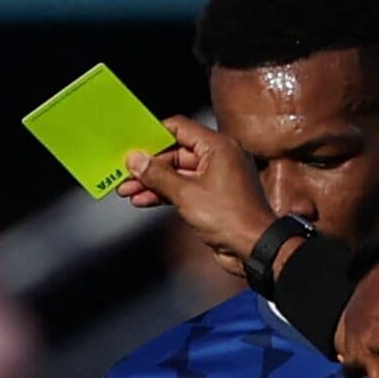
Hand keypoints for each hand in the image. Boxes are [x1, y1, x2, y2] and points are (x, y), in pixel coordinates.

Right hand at [119, 116, 277, 278]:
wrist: (254, 248)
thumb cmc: (230, 217)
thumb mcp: (186, 194)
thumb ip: (158, 175)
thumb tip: (136, 159)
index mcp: (217, 146)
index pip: (180, 128)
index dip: (154, 134)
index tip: (133, 142)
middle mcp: (217, 158)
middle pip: (175, 153)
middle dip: (148, 165)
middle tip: (124, 172)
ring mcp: (215, 179)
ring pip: (177, 173)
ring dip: (152, 182)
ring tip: (127, 190)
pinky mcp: (211, 198)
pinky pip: (183, 189)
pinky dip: (164, 194)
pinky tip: (143, 200)